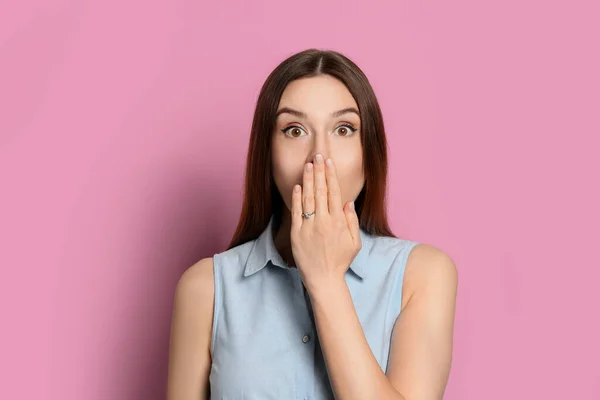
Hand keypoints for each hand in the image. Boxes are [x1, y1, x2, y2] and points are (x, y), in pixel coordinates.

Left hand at [290, 153, 361, 293]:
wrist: (323, 279)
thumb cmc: (340, 262)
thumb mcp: (354, 243)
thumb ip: (351, 221)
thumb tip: (347, 203)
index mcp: (338, 222)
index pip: (334, 192)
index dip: (331, 176)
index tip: (329, 163)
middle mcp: (324, 221)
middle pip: (320, 191)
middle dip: (319, 171)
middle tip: (318, 156)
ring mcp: (309, 227)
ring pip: (308, 198)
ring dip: (307, 180)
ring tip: (308, 165)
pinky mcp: (297, 233)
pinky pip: (296, 212)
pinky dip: (297, 198)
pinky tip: (297, 186)